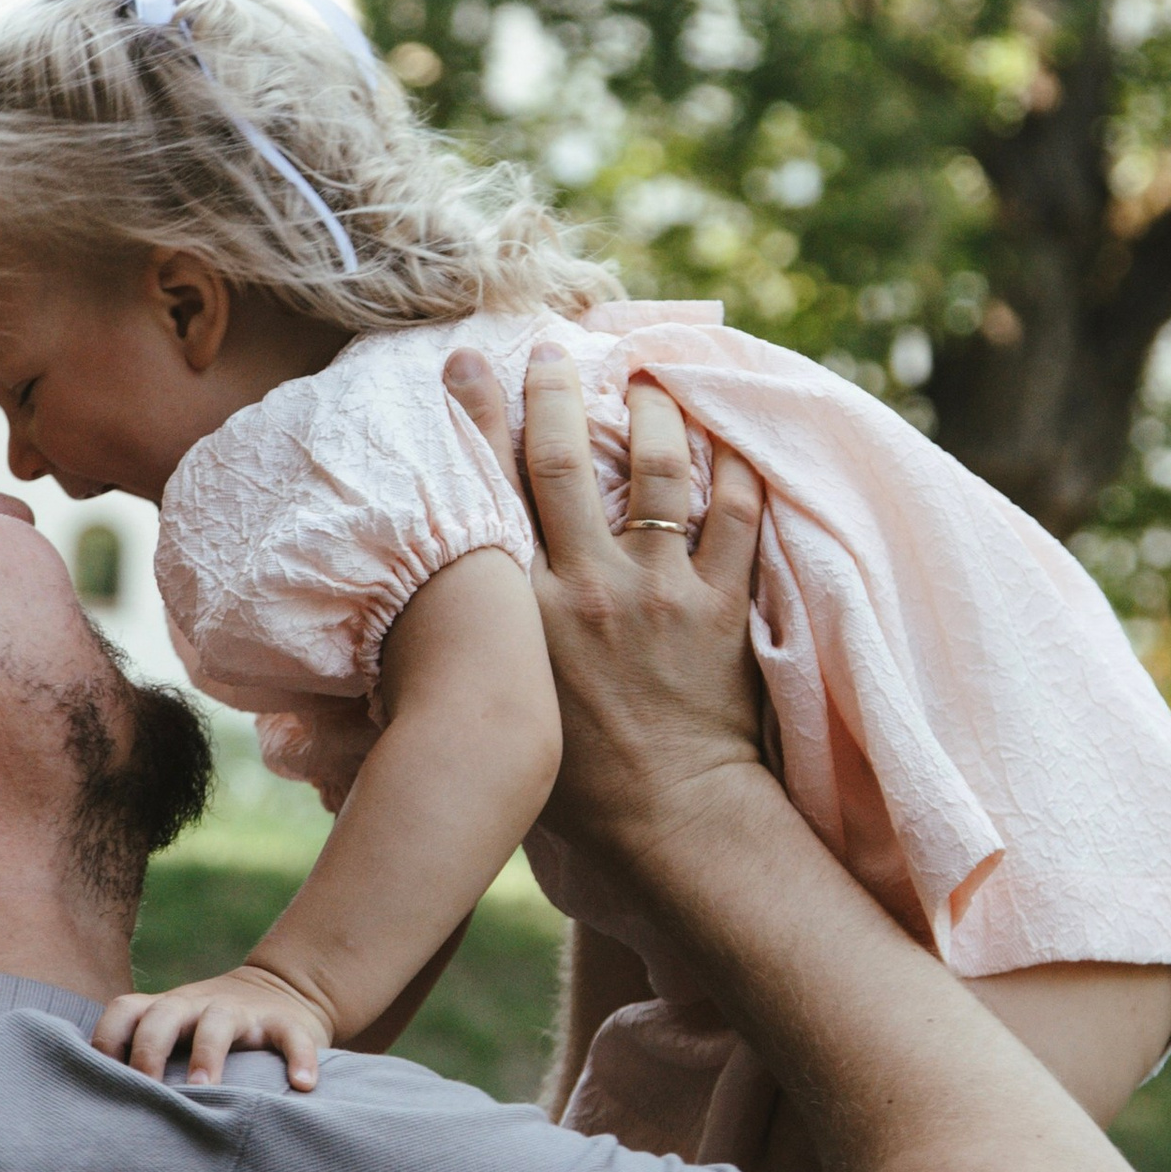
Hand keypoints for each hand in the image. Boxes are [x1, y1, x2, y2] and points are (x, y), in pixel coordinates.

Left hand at [93, 962, 335, 1091]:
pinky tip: (303, 1087)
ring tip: (207, 1090)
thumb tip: (94, 1117)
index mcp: (164, 1010)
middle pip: (162, 1015)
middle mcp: (196, 1005)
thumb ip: (143, 1061)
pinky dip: (300, 1058)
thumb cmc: (209, 1036)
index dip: (106, 1043)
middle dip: (149, 1052)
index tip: (98, 1085)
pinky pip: (293, 1037)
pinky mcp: (286, 1021)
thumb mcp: (176, 1035)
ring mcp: (242, 1011)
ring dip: (208, 1054)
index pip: (123, 1012)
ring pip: (218, 1023)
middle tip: (147, 1094)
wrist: (284, 992)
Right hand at [442, 342, 767, 898]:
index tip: (470, 361)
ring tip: (652, 382)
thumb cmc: (573, 787)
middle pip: (568, 462)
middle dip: (559, 393)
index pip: (493, 491)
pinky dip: (737, 470)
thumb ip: (481, 647)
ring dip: (654, 415)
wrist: (666, 823)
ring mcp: (662, 592)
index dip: (477, 416)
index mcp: (525, 611)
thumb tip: (432, 625)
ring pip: (661, 472)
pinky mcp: (721, 607)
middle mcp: (589, 587)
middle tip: (556, 348)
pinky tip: (732, 438)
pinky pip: (738, 517)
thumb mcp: (502, 702)